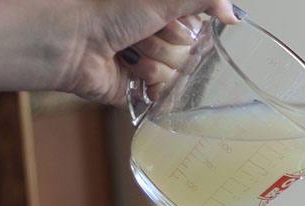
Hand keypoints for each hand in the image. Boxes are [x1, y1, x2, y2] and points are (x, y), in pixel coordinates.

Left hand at [67, 0, 238, 105]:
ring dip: (153, 64)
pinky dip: (150, 87)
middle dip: (165, 46)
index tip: (166, 21)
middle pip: (191, 54)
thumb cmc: (106, 10)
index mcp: (165, 12)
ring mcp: (147, 63)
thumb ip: (205, 0)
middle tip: (138, 34)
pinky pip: (164, 98)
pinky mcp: (138, 89)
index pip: (199, 28)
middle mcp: (156, 36)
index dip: (185, 28)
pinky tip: (132, 74)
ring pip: (177, 75)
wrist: (70, 40)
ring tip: (128, 52)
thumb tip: (234, 14)